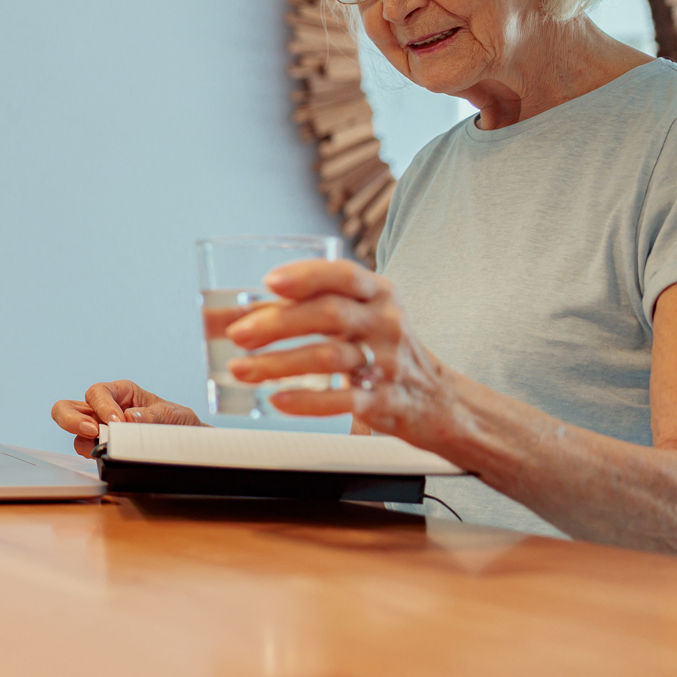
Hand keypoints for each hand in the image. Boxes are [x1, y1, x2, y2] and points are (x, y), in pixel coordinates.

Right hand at [50, 380, 202, 456]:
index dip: (102, 407)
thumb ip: (152, 416)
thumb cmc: (178, 422)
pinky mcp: (101, 446)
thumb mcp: (172, 415)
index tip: (117, 422)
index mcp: (121, 392)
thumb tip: (129, 418)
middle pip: (68, 407)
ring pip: (71, 428)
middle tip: (92, 432)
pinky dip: (89, 451)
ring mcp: (99, 428)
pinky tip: (104, 453)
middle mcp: (104, 408)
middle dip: (71, 418)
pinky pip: (84, 447)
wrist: (187, 443)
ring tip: (99, 445)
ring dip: (80, 437)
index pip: (98, 393)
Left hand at [226, 259, 461, 446]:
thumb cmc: (384, 349)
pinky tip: (278, 400)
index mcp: (378, 294)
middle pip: (330, 314)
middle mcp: (385, 322)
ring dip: (279, 364)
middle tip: (238, 333)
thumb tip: (242, 314)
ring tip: (242, 369)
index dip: (307, 276)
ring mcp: (388, 362)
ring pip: (330, 357)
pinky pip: (343, 400)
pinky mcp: (385, 400)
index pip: (344, 275)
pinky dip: (307, 401)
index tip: (270, 282)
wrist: (438, 399)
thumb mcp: (362, 316)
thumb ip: (314, 308)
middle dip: (277, 323)